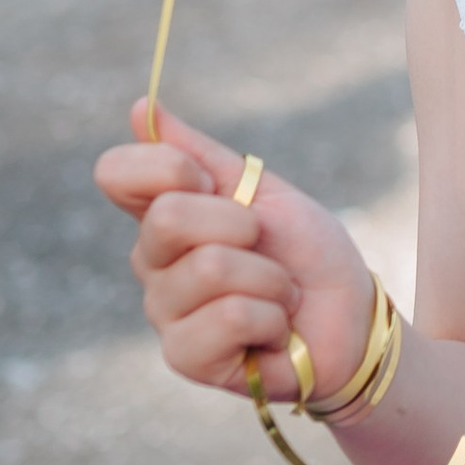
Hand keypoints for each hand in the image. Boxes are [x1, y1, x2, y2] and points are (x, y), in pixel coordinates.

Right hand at [95, 102, 371, 403]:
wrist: (349, 318)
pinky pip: (231, 316)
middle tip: (263, 245)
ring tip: (277, 295)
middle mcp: (152, 261)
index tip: (211, 181)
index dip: (166, 167)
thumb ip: (201, 154)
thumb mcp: (263, 191)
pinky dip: (271, 318)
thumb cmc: (305, 253)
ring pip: (211, 267)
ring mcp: (164, 311)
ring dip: (269, 278)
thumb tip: (141, 108)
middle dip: (241, 224)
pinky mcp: (184, 356)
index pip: (115, 172)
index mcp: (163, 213)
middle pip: (168, 217)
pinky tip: (271, 331)